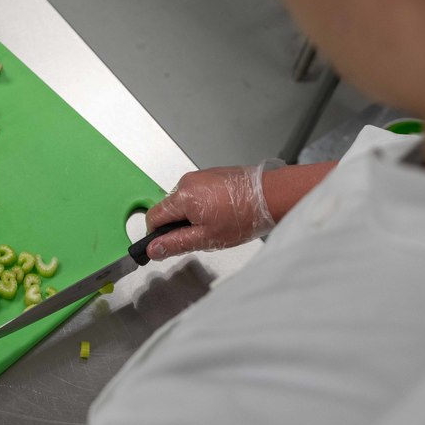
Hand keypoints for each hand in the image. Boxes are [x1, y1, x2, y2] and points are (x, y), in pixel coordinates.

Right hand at [145, 160, 281, 259]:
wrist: (271, 195)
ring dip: (192, 216)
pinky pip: (197, 193)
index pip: (152, 217)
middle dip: (178, 225)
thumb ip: (176, 243)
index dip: (156, 235)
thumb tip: (153, 249)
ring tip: (216, 224)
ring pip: (183, 202)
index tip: (167, 245)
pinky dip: (203, 205)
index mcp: (182, 196)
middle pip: (168, 209)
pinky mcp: (211, 175)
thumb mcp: (207, 238)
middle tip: (201, 237)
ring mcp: (200, 176)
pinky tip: (222, 213)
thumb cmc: (243, 216)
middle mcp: (187, 182)